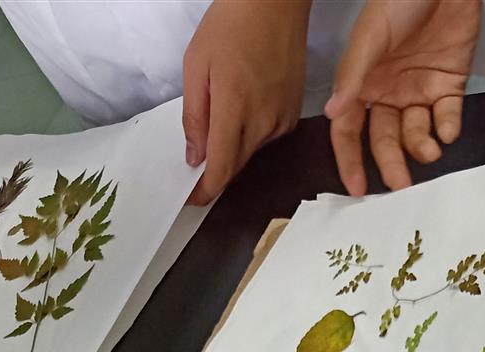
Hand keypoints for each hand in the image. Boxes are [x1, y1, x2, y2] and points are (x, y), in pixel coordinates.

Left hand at [183, 0, 310, 205]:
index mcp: (234, 108)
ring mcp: (281, 121)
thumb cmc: (231, 25)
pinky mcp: (292, 115)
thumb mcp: (196, 65)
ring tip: (223, 115)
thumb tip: (195, 157)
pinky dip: (251, 133)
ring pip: (251, 152)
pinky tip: (245, 105)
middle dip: (216, 169)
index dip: (205, 190)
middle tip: (196, 163)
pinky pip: (267, 137)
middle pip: (236, 164)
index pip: (221, 168)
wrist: (275, 4)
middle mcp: (262, 122)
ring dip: (233, 148)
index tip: (191, 199)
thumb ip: (195, 116)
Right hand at [325, 0, 480, 194]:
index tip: (357, 188)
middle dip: (391, 163)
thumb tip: (331, 111)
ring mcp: (419, 90)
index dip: (351, 159)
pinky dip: (448, 128)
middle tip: (400, 184)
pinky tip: (447, 130)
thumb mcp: (371, 35)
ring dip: (421, 147)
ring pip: (416, 133)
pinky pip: (447, 117)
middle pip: (385, 139)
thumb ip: (353, 74)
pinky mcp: (449, 84)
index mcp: (363, 81)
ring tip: (430, 149)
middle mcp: (389, 91)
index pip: (349, 129)